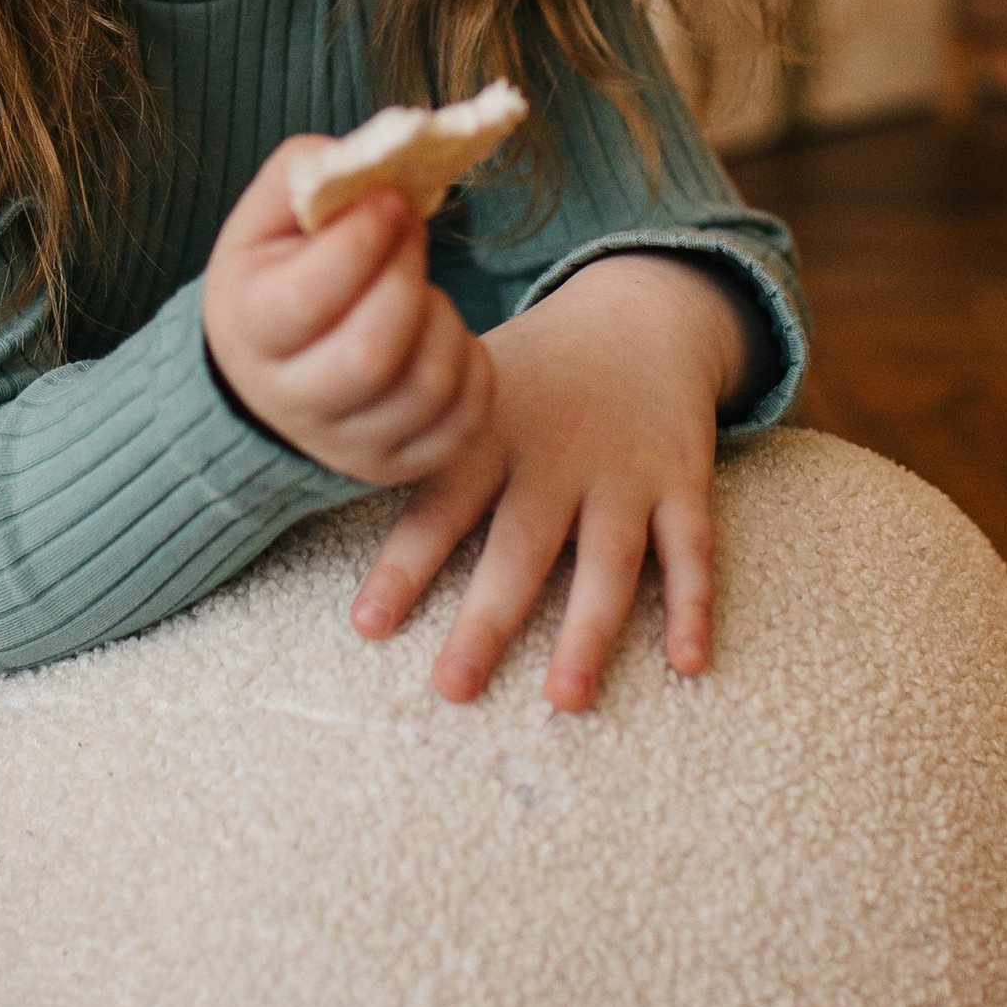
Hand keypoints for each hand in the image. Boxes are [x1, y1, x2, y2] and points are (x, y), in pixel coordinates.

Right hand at [203, 139, 495, 486]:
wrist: (265, 375)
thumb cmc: (275, 279)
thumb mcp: (267, 219)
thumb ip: (312, 173)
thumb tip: (380, 165)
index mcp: (250, 327)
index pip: (312, 295)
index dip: (364, 241)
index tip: (390, 202)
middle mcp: (290, 399)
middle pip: (372, 352)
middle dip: (408, 279)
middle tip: (411, 236)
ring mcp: (346, 442)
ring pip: (426, 387)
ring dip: (444, 322)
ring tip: (422, 291)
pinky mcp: (394, 463)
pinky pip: (463, 420)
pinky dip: (472, 367)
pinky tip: (441, 336)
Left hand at [348, 254, 751, 711]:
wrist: (642, 309)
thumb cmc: (535, 369)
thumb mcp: (471, 382)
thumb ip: (415, 435)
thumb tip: (314, 474)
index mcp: (490, 435)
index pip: (440, 506)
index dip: (404, 566)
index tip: (368, 626)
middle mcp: (553, 458)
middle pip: (519, 548)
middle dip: (486, 619)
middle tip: (453, 687)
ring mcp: (621, 474)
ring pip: (607, 561)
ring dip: (587, 631)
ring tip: (564, 697)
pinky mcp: (680, 482)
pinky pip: (690, 549)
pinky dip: (693, 606)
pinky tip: (687, 663)